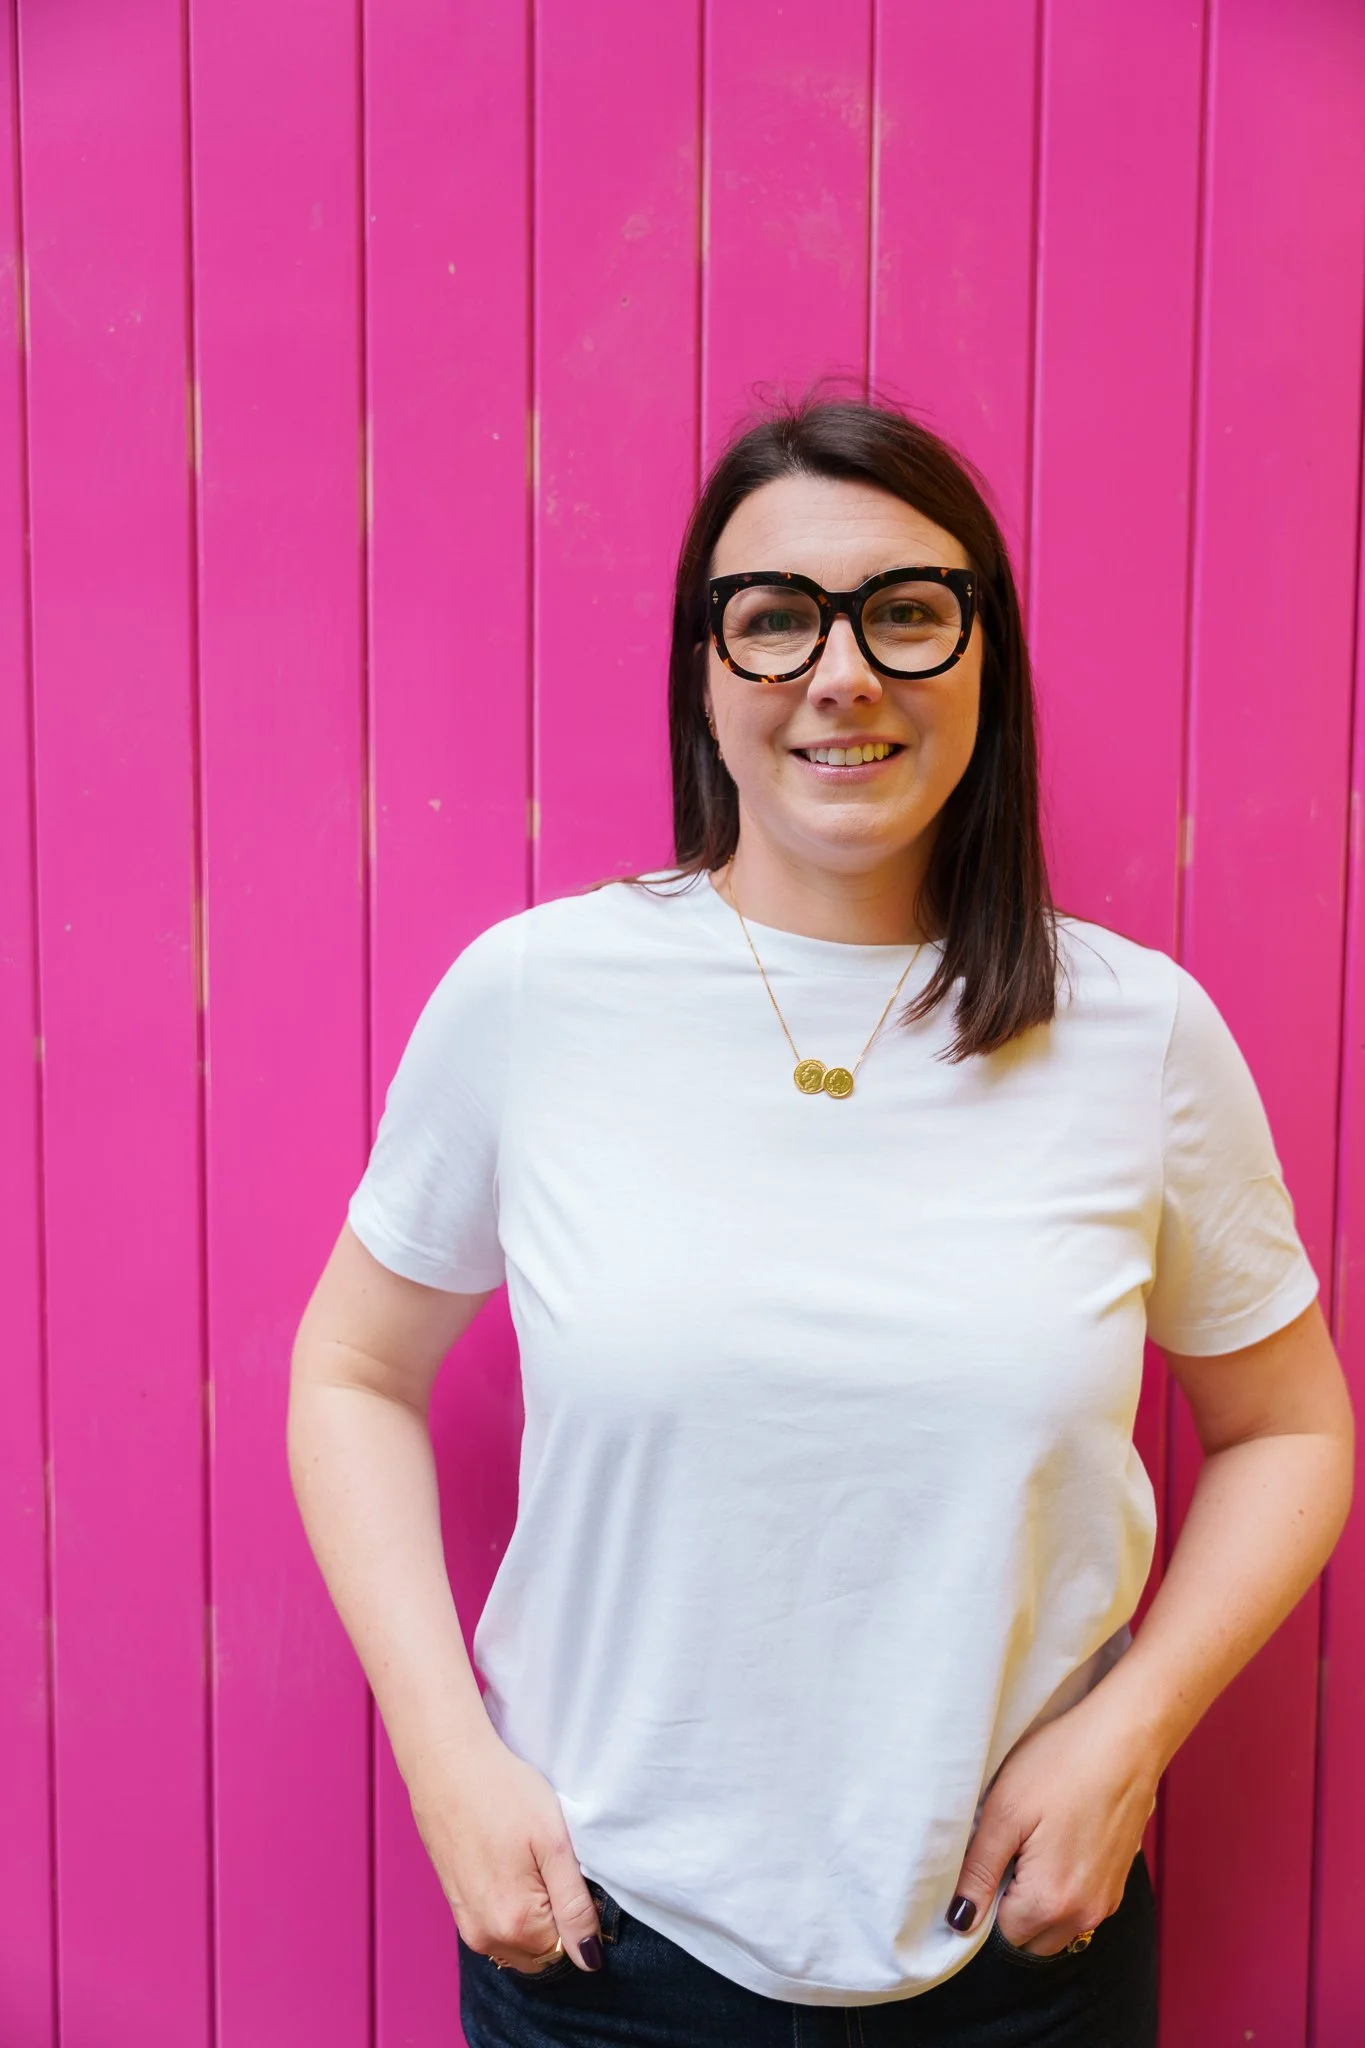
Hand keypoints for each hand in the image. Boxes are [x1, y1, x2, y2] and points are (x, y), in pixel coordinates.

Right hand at [405, 1727, 603, 1974]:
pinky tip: (508, 1862)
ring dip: (532, 1914)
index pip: (568, 1950)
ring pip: (518, 1941)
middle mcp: (486, 1937)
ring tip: (527, 1859)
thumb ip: (575, 1907)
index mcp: (515, 1925)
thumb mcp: (555, 1843)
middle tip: (550, 1865)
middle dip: (555, 1921)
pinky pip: (496, 1925)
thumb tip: (590, 1959)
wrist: (447, 1763)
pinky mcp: (455, 1907)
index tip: (571, 1873)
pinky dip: (510, 1905)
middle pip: (541, 1952)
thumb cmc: (505, 1793)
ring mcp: (466, 1924)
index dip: (579, 1915)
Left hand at [946, 1690, 1159, 1955]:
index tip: (986, 1858)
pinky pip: (1079, 1905)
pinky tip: (1056, 1838)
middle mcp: (1086, 1915)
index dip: (985, 1899)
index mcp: (1052, 1902)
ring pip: (1056, 1925)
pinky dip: (1061, 1887)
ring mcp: (1107, 1900)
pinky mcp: (1118, 1882)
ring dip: (1036, 1899)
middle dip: (1011, 1907)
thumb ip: (978, 1872)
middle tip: (1008, 1849)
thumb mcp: (1004, 1812)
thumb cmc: (1062, 1765)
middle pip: (1030, 1938)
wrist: (1126, 1738)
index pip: (1001, 1934)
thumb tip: (959, 1921)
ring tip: (1032, 1840)